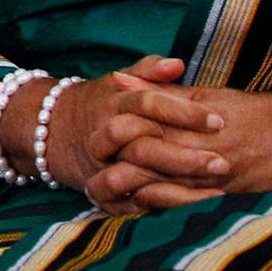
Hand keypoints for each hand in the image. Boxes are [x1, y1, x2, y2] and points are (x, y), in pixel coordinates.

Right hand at [38, 55, 232, 212]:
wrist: (50, 132)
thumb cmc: (98, 104)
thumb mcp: (117, 82)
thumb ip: (147, 70)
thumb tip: (177, 63)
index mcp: (111, 105)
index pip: (147, 104)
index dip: (183, 112)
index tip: (217, 121)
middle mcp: (102, 137)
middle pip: (141, 147)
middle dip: (182, 157)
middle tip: (222, 162)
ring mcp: (99, 166)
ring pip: (132, 179)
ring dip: (174, 186)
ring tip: (216, 189)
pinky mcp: (101, 193)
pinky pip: (130, 205)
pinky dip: (163, 207)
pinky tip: (197, 204)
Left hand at [88, 82, 271, 210]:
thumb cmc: (244, 111)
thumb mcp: (200, 94)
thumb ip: (157, 89)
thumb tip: (117, 78)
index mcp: (177, 120)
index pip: (128, 127)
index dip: (106, 135)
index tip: (94, 139)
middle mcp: (184, 148)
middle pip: (131, 161)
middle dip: (106, 170)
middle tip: (90, 175)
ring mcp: (197, 174)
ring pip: (147, 187)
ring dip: (122, 192)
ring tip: (103, 194)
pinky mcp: (210, 193)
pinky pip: (171, 205)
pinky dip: (149, 206)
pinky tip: (135, 206)